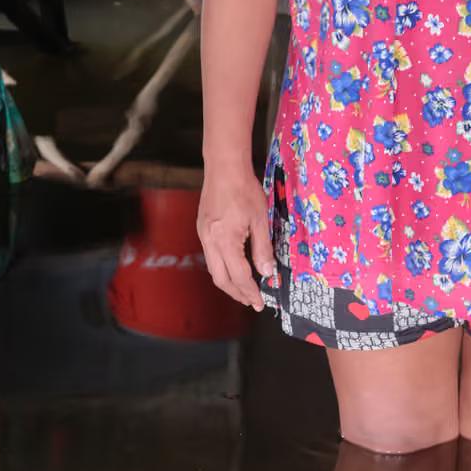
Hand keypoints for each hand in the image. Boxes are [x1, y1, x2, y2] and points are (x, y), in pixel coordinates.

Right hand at [198, 162, 273, 311]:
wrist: (224, 168)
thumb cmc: (244, 189)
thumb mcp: (261, 220)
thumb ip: (263, 249)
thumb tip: (268, 272)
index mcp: (225, 240)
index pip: (239, 276)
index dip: (250, 292)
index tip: (259, 303)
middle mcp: (210, 241)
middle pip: (220, 279)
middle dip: (237, 294)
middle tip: (251, 302)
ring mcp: (203, 235)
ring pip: (214, 269)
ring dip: (229, 283)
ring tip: (244, 290)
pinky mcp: (202, 230)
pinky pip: (211, 257)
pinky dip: (223, 268)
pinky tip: (234, 268)